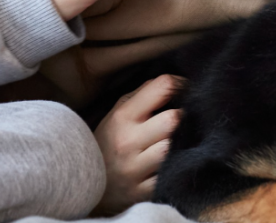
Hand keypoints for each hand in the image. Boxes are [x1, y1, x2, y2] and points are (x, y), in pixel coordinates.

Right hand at [93, 74, 183, 214]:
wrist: (86, 184)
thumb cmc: (109, 142)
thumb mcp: (117, 113)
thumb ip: (143, 95)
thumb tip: (175, 82)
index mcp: (123, 117)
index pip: (162, 87)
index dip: (182, 84)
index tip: (188, 90)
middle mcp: (128, 141)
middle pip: (173, 119)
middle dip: (185, 116)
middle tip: (189, 118)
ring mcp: (134, 169)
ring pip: (173, 149)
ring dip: (182, 144)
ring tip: (181, 141)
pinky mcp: (142, 192)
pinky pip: (169, 176)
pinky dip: (175, 168)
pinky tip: (174, 163)